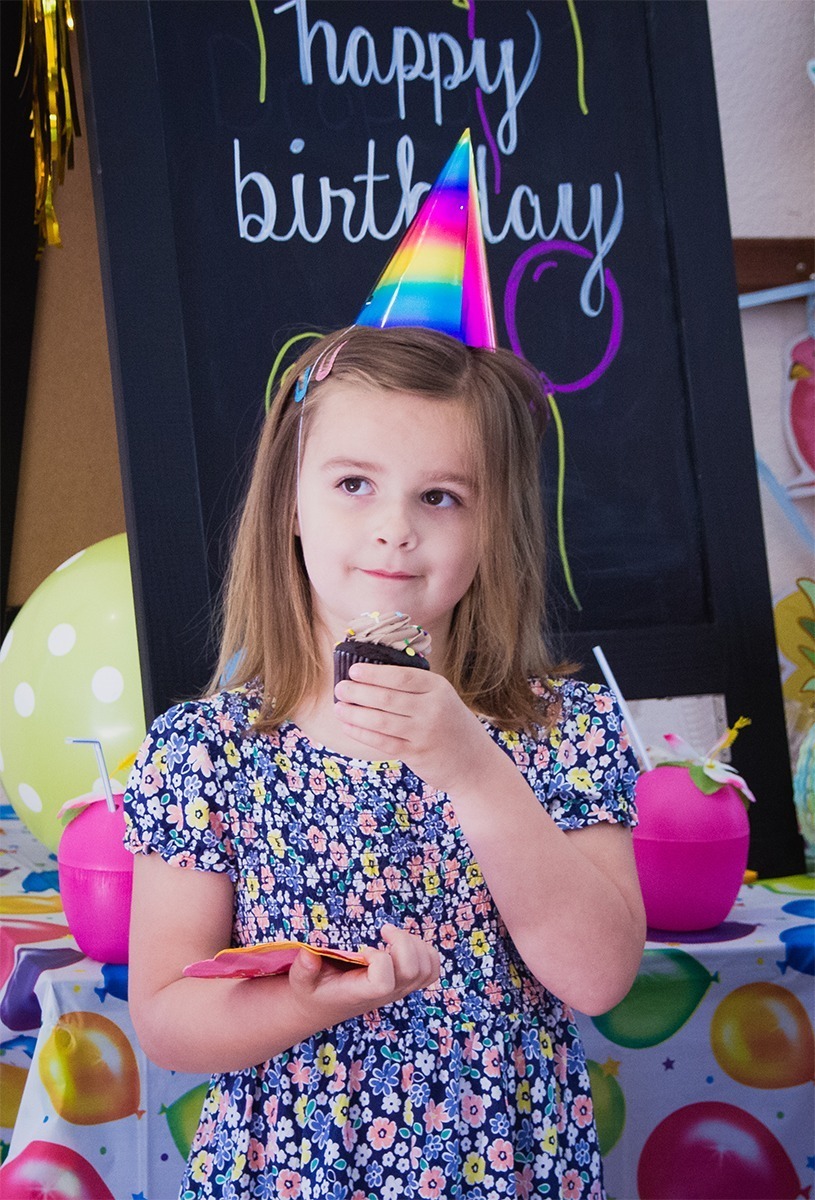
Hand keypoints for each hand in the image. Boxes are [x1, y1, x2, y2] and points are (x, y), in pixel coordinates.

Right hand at [287, 924, 438, 1029]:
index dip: (379, 960)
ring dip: (415, 944)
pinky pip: (431, 970)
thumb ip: (303, 969)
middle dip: (402, 943)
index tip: (363, 950)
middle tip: (384, 931)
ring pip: (426, 969)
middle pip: (413, 970)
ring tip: (393, 935)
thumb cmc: (313, 991)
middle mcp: (386, 994)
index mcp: (361, 994)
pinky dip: (426, 952)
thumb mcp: (300, 982)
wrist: (323, 1006)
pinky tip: (404, 943)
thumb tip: (308, 954)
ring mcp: (399, 990)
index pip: (384, 981)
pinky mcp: (406, 984)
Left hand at [334, 663, 501, 793]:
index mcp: (438, 688)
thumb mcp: (442, 698)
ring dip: (354, 713)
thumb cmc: (452, 726)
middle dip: (358, 692)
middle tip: (340, 688)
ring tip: (338, 707)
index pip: (401, 677)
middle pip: (386, 698)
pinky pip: (382, 741)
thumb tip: (371, 677)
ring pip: (380, 720)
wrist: (475, 763)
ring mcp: (424, 733)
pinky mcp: (416, 754)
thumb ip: (415, 688)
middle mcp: (432, 708)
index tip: (353, 671)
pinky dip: (361, 733)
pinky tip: (348, 726)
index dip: (374, 673)